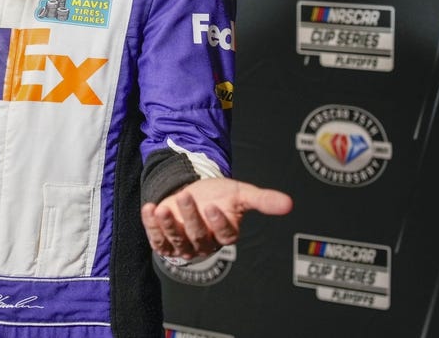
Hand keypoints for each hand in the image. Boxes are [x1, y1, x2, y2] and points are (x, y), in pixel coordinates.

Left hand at [141, 178, 291, 260]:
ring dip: (168, 225)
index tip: (213, 207)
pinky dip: (151, 226)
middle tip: (186, 195)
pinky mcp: (165, 242)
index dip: (219, 223)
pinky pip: (157, 239)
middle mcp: (204, 243)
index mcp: (225, 234)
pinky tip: (149, 209)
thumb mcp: (240, 194)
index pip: (225, 235)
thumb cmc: (218, 196)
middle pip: (198, 236)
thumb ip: (262, 200)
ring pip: (177, 240)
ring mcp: (183, 245)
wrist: (193, 193)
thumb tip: (289, 203)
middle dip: (190, 216)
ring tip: (162, 207)